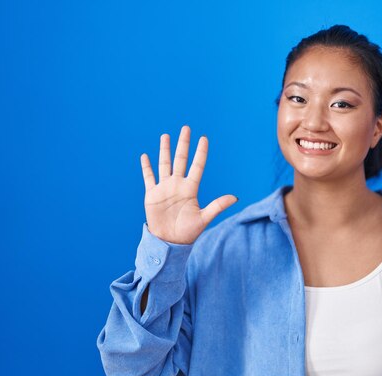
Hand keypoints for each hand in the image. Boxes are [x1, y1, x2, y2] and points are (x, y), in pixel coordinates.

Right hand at [140, 125, 237, 243]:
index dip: (200, 152)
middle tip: (186, 128)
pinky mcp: (152, 194)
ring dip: (165, 150)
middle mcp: (178, 185)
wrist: (169, 241)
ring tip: (166, 135)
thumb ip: (217, 206)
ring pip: (164, 164)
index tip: (204, 139)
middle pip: (181, 160)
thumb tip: (235, 197)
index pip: (197, 166)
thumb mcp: (204, 218)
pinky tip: (145, 156)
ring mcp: (164, 188)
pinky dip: (146, 167)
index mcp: (191, 189)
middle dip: (183, 144)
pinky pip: (148, 177)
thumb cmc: (188, 232)